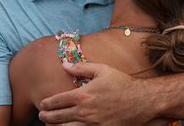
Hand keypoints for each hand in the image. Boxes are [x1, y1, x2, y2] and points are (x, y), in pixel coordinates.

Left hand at [39, 62, 155, 124]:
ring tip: (50, 124)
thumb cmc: (122, 83)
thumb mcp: (102, 70)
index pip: (58, 100)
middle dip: (47, 116)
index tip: (43, 103)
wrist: (141, 101)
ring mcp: (92, 124)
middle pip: (58, 116)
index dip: (48, 102)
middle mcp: (85, 111)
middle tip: (42, 114)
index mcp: (84, 95)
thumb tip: (65, 64)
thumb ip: (81, 68)